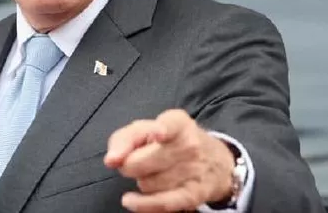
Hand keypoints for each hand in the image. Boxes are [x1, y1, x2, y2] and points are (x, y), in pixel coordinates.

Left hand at [104, 109, 234, 211]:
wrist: (215, 160)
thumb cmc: (171, 141)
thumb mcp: (147, 129)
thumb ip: (124, 139)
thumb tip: (112, 160)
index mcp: (177, 122)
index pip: (170, 125)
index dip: (162, 129)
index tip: (158, 134)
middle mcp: (189, 144)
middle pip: (140, 162)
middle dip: (129, 165)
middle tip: (135, 162)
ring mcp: (193, 170)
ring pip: (147, 183)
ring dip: (142, 181)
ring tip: (153, 173)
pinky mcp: (194, 195)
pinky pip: (163, 203)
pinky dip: (144, 204)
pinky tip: (130, 201)